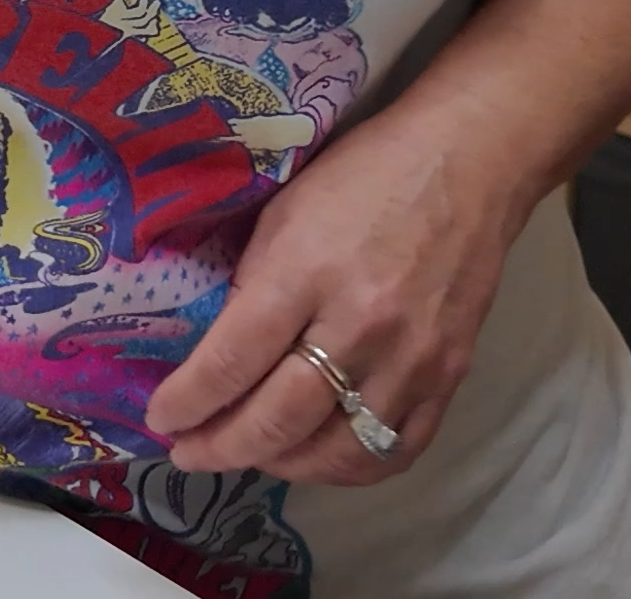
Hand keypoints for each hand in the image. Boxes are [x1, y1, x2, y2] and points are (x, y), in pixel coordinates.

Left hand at [141, 96, 530, 487]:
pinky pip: (394, 451)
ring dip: (280, 465)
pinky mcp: (450, 375)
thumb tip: (218, 355)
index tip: (161, 420)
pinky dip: (348, 468)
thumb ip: (253, 285)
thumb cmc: (366, 174)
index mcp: (306, 269)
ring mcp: (411, 358)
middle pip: (278, 421)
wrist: (469, 161)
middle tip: (189, 452)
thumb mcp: (285, 211)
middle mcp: (361, 324)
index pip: (232, 361)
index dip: (188, 402)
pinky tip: (316, 456)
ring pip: (335, 453)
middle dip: (219, 447)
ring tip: (250, 453)